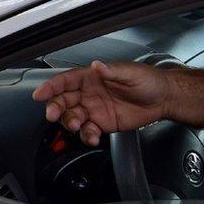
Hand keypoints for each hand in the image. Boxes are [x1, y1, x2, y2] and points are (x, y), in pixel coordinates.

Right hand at [31, 59, 170, 144]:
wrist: (163, 99)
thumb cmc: (148, 81)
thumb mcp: (131, 73)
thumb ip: (112, 71)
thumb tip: (97, 66)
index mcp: (92, 78)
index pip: (66, 81)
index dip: (51, 87)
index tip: (40, 94)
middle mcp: (89, 93)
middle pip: (64, 100)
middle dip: (55, 108)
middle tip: (53, 115)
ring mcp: (94, 109)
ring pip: (72, 117)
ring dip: (70, 123)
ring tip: (77, 127)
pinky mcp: (102, 124)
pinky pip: (88, 131)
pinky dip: (86, 136)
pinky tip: (92, 137)